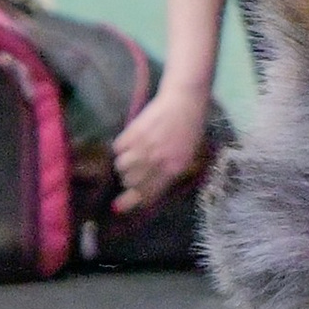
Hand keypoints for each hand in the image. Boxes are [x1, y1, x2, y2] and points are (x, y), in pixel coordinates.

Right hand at [112, 83, 211, 212]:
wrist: (184, 101)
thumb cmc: (190, 129)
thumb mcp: (188, 156)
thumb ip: (170, 173)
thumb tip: (150, 188)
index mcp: (173, 169)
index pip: (147, 193)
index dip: (131, 202)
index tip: (118, 207)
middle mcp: (157, 161)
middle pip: (130, 181)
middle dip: (129, 180)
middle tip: (133, 173)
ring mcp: (144, 146)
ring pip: (121, 166)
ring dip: (123, 165)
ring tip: (131, 157)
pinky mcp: (133, 131)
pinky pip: (117, 148)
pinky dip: (121, 148)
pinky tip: (129, 143)